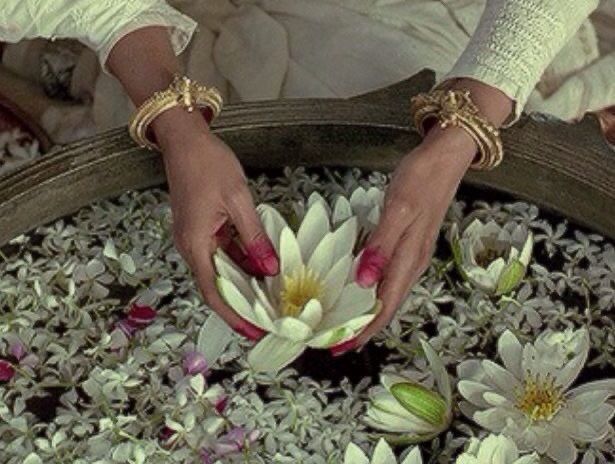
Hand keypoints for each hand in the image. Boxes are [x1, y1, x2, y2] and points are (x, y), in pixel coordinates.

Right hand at [153, 108, 279, 339]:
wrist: (184, 139)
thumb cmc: (208, 164)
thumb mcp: (238, 200)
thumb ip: (254, 237)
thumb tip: (270, 269)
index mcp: (195, 244)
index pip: (214, 292)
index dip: (234, 315)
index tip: (254, 331)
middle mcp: (191, 246)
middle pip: (216, 285)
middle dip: (242, 304)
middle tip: (270, 317)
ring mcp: (195, 237)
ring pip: (221, 270)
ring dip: (243, 283)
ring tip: (272, 296)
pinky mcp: (202, 228)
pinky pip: (222, 253)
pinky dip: (241, 262)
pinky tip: (262, 266)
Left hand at [344, 126, 477, 350]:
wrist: (447, 156)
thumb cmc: (421, 180)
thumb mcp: (399, 210)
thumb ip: (381, 246)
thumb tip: (365, 282)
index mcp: (410, 259)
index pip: (385, 305)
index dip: (364, 329)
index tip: (341, 346)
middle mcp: (412, 262)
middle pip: (388, 305)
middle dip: (363, 327)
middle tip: (336, 341)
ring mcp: (412, 253)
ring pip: (389, 293)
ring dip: (368, 311)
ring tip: (345, 323)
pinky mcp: (409, 242)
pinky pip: (390, 276)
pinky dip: (374, 290)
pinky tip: (361, 288)